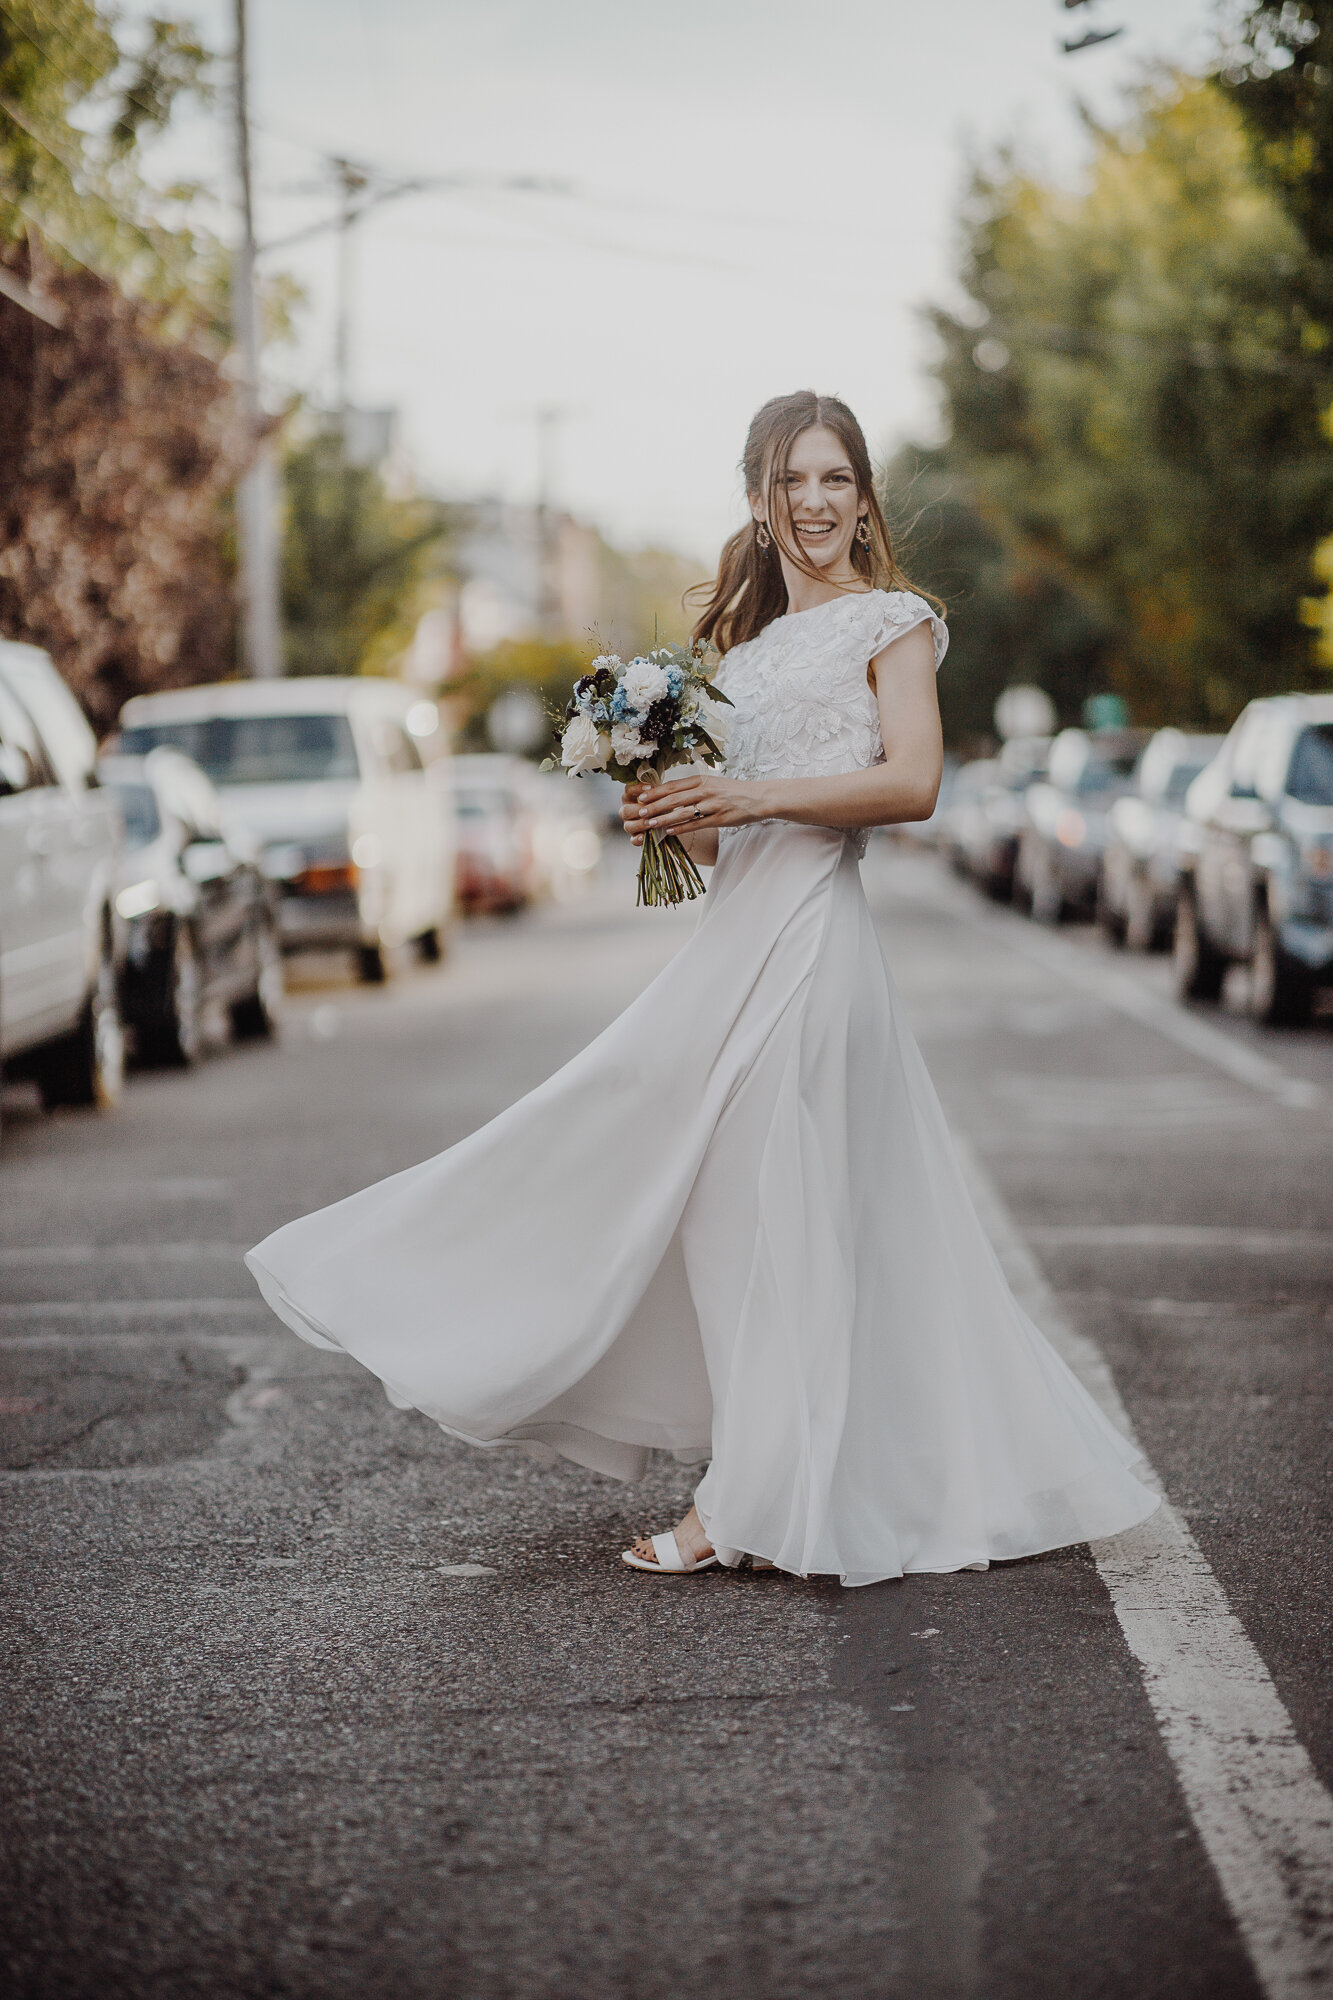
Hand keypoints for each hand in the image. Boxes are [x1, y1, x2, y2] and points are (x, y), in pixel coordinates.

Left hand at [624, 772, 765, 838]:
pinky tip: (669, 833)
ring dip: (664, 819)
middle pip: (674, 799)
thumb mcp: (713, 783)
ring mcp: (712, 805)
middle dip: (655, 806)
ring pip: (682, 812)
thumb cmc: (734, 791)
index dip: (656, 792)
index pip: (674, 785)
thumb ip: (695, 787)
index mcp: (702, 780)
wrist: (759, 797)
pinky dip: (681, 829)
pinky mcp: (719, 819)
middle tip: (640, 812)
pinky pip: (696, 824)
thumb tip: (673, 792)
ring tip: (650, 824)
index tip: (641, 797)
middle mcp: (705, 791)